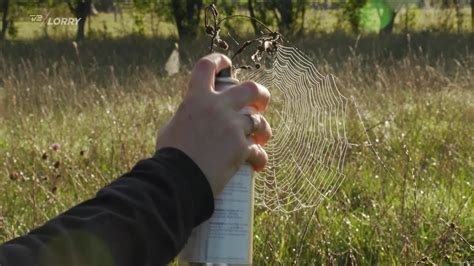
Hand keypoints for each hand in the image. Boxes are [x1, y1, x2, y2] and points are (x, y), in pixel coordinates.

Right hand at [156, 53, 271, 195]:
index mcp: (197, 98)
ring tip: (261, 140)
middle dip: (260, 95)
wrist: (178, 179)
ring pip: (260, 122)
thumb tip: (195, 117)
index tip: (226, 63)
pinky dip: (259, 159)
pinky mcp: (241, 148)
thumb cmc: (170, 155)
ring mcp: (232, 127)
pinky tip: (257, 165)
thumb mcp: (172, 127)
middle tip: (259, 104)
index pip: (207, 67)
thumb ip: (187, 116)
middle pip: (251, 88)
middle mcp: (218, 108)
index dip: (218, 60)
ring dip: (263, 131)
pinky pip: (258, 151)